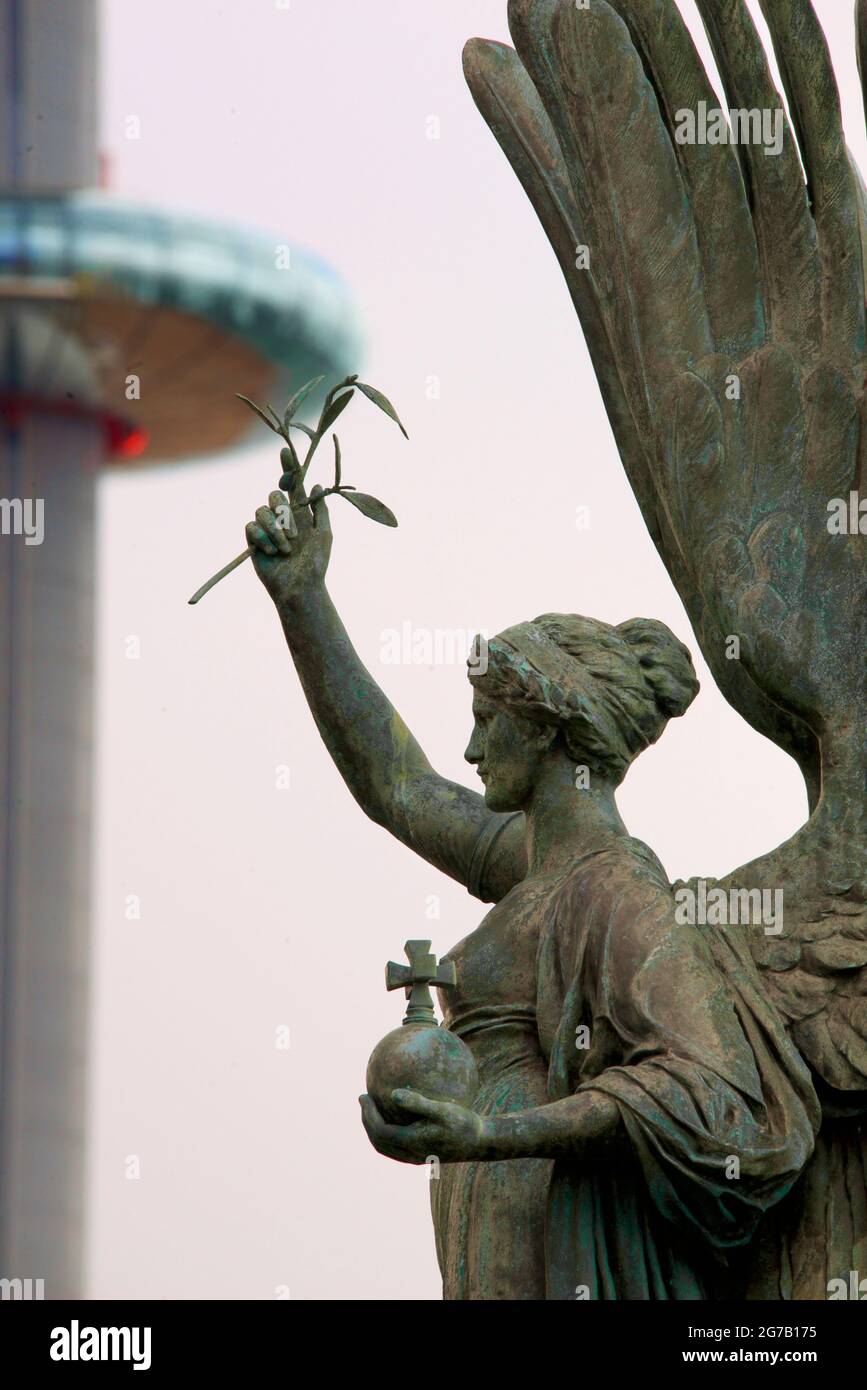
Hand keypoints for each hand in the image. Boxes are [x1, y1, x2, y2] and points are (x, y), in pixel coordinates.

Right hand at [245, 457, 331, 607]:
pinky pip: (251, 527)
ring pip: (261, 510)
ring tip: (286, 550)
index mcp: (299, 512)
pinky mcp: (254, 541)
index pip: (292, 484)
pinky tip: (272, 553)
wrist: (300, 588)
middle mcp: (281, 517)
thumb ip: (320, 509)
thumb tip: (316, 483)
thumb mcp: (324, 534)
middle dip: (282, 511)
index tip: (285, 451)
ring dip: (275, 531)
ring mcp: (266, 528)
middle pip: (273, 494)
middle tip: (294, 535)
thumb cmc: (316, 564)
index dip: (288, 467)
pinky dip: (263, 539)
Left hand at [358, 1089, 484, 1164]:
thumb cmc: (464, 1123)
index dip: (368, 1115)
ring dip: (375, 1129)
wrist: (480, 1144)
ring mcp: (416, 1157)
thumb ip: (418, 1103)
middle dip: (367, 1122)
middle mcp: (410, 1154)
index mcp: (411, 1143)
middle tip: (364, 1099)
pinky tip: (396, 1115)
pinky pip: (397, 1146)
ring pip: (386, 1147)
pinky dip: (388, 1132)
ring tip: (373, 1109)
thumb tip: (393, 1094)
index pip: (380, 1131)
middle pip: (379, 1142)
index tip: (364, 1095)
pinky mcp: (422, 1155)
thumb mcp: (443, 1110)